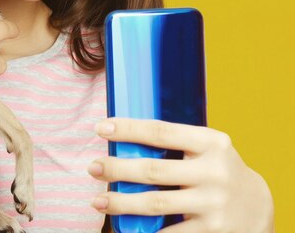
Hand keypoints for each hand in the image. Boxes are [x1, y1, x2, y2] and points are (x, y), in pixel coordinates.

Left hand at [87, 118, 274, 232]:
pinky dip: (143, 231)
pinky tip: (123, 226)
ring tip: (98, 200)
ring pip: (155, 203)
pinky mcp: (212, 230)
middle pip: (153, 170)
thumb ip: (175, 142)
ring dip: (121, 202)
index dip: (128, 129)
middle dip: (117, 169)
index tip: (101, 128)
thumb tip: (122, 137)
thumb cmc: (216, 170)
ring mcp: (213, 203)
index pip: (161, 132)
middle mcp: (214, 171)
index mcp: (211, 142)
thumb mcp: (206, 148)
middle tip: (93, 167)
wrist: (257, 207)